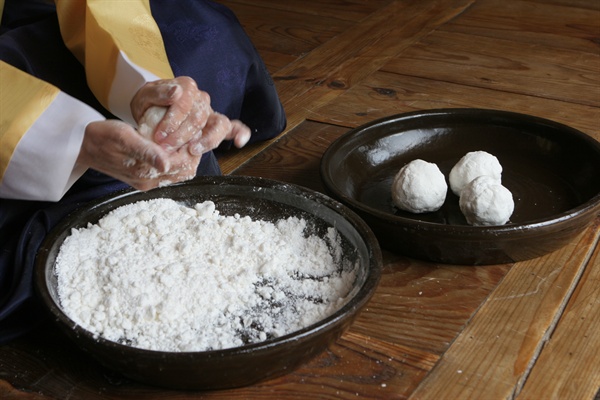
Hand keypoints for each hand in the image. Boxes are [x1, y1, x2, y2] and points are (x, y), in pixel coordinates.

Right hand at [77, 120, 200, 190]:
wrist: (83, 146)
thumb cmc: (103, 136)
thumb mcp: (124, 137)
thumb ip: (146, 151)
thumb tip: (165, 164)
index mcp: (145, 173)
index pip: (182, 164)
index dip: (191, 147)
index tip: (193, 130)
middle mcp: (148, 182)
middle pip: (183, 171)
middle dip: (191, 153)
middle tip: (192, 133)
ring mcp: (147, 182)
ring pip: (179, 173)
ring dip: (185, 157)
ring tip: (184, 138)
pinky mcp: (144, 179)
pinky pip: (169, 173)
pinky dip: (176, 160)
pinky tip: (174, 146)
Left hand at [131, 77, 250, 154]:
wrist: (150, 111)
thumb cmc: (148, 104)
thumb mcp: (145, 96)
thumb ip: (158, 93)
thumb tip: (177, 93)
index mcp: (187, 87)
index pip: (186, 103)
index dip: (173, 121)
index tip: (160, 136)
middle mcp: (202, 98)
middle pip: (199, 118)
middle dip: (182, 135)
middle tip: (166, 147)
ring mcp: (211, 113)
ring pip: (219, 125)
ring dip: (206, 140)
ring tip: (193, 150)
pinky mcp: (216, 125)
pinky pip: (234, 127)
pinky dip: (240, 133)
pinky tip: (240, 142)